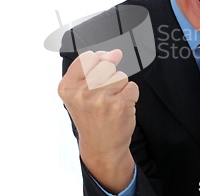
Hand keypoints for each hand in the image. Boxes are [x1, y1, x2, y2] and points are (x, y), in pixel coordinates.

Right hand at [58, 49, 138, 192]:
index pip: (88, 57)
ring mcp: (101, 99)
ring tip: (111, 102)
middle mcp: (82, 93)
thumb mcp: (78, 93)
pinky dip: (130, 95)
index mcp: (67, 88)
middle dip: (109, 76)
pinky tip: (121, 107)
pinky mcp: (120, 105)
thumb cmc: (91, 116)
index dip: (98, 61)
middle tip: (103, 95)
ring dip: (120, 87)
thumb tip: (115, 52)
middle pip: (106, 64)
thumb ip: (92, 68)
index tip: (98, 75)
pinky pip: (132, 86)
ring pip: (120, 75)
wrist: (101, 146)